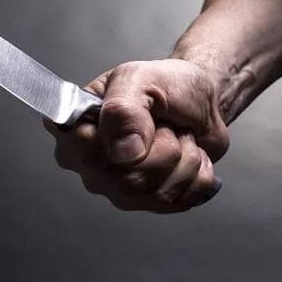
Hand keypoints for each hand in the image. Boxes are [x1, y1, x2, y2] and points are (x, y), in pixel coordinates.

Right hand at [44, 59, 228, 211]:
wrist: (203, 101)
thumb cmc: (167, 85)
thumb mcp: (141, 78)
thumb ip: (123, 108)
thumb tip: (123, 152)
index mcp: (77, 129)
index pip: (85, 152)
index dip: (121, 137)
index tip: (141, 114)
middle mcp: (92, 165)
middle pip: (129, 179)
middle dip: (164, 145)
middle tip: (163, 123)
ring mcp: (121, 189)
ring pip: (158, 193)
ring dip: (185, 158)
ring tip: (178, 136)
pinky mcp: (151, 202)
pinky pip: (181, 201)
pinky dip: (198, 175)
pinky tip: (189, 155)